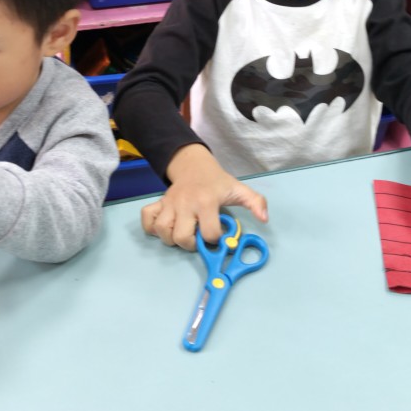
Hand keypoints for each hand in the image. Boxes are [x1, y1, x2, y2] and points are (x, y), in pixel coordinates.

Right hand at [141, 144, 267, 250]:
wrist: (194, 166)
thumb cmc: (218, 182)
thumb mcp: (239, 190)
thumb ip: (255, 202)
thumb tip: (264, 219)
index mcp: (207, 201)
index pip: (210, 233)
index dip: (216, 239)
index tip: (219, 235)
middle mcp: (186, 203)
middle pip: (181, 236)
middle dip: (190, 244)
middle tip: (198, 239)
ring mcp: (169, 203)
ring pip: (162, 231)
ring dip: (171, 239)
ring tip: (183, 234)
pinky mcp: (158, 203)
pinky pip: (147, 219)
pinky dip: (151, 228)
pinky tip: (165, 228)